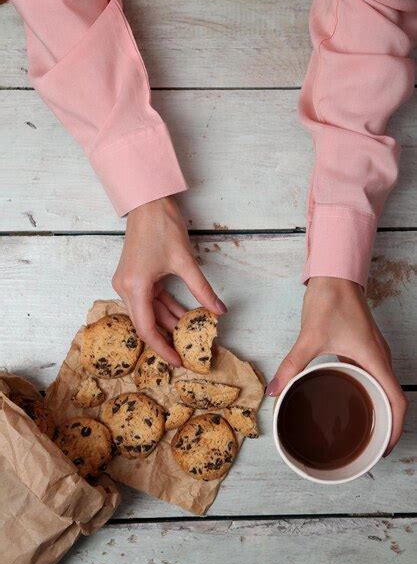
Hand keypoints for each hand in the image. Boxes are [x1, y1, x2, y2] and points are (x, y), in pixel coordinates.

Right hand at [112, 197, 226, 365]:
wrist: (148, 203)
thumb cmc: (162, 227)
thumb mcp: (185, 262)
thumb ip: (202, 290)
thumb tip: (218, 311)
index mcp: (134, 287)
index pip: (147, 329)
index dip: (162, 348)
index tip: (178, 361)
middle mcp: (125, 288)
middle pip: (146, 323)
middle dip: (166, 338)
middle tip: (186, 352)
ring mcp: (128, 282)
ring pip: (149, 311)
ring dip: (168, 321)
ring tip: (189, 334)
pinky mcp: (134, 277)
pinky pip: (150, 299)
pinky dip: (165, 307)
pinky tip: (183, 315)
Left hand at [266, 276, 407, 454]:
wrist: (335, 275)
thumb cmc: (330, 301)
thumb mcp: (309, 338)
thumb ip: (291, 366)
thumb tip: (275, 391)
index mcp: (375, 359)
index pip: (398, 401)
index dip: (396, 429)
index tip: (385, 448)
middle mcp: (380, 358)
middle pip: (394, 399)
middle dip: (387, 426)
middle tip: (369, 447)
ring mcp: (374, 353)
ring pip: (384, 388)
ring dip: (378, 409)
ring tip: (362, 430)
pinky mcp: (365, 348)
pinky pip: (373, 376)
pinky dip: (368, 392)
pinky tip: (349, 398)